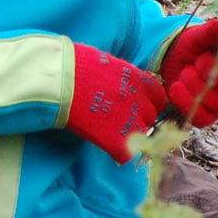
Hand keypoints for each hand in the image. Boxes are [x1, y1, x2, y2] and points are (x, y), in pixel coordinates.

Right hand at [67, 44, 167, 161]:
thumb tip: (120, 83)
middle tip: (120, 122)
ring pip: (142, 136)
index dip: (148, 104)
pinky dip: (119, 154)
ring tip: (114, 135)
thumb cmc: (75, 65)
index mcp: (138, 79)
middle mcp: (139, 100)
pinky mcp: (114, 138)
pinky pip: (126, 154)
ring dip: (130, 137)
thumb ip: (121, 77)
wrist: (59, 79)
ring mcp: (129, 120)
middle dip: (139, 120)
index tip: (137, 108)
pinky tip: (109, 149)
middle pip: (151, 117)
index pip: (158, 97)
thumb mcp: (107, 64)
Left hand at [159, 19, 217, 125]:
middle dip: (208, 71)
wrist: (173, 62)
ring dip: (193, 84)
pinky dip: (185, 101)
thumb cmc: (193, 47)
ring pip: (213, 102)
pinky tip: (177, 86)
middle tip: (197, 60)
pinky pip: (201, 117)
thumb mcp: (199, 35)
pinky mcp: (208, 117)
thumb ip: (210, 31)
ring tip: (186, 71)